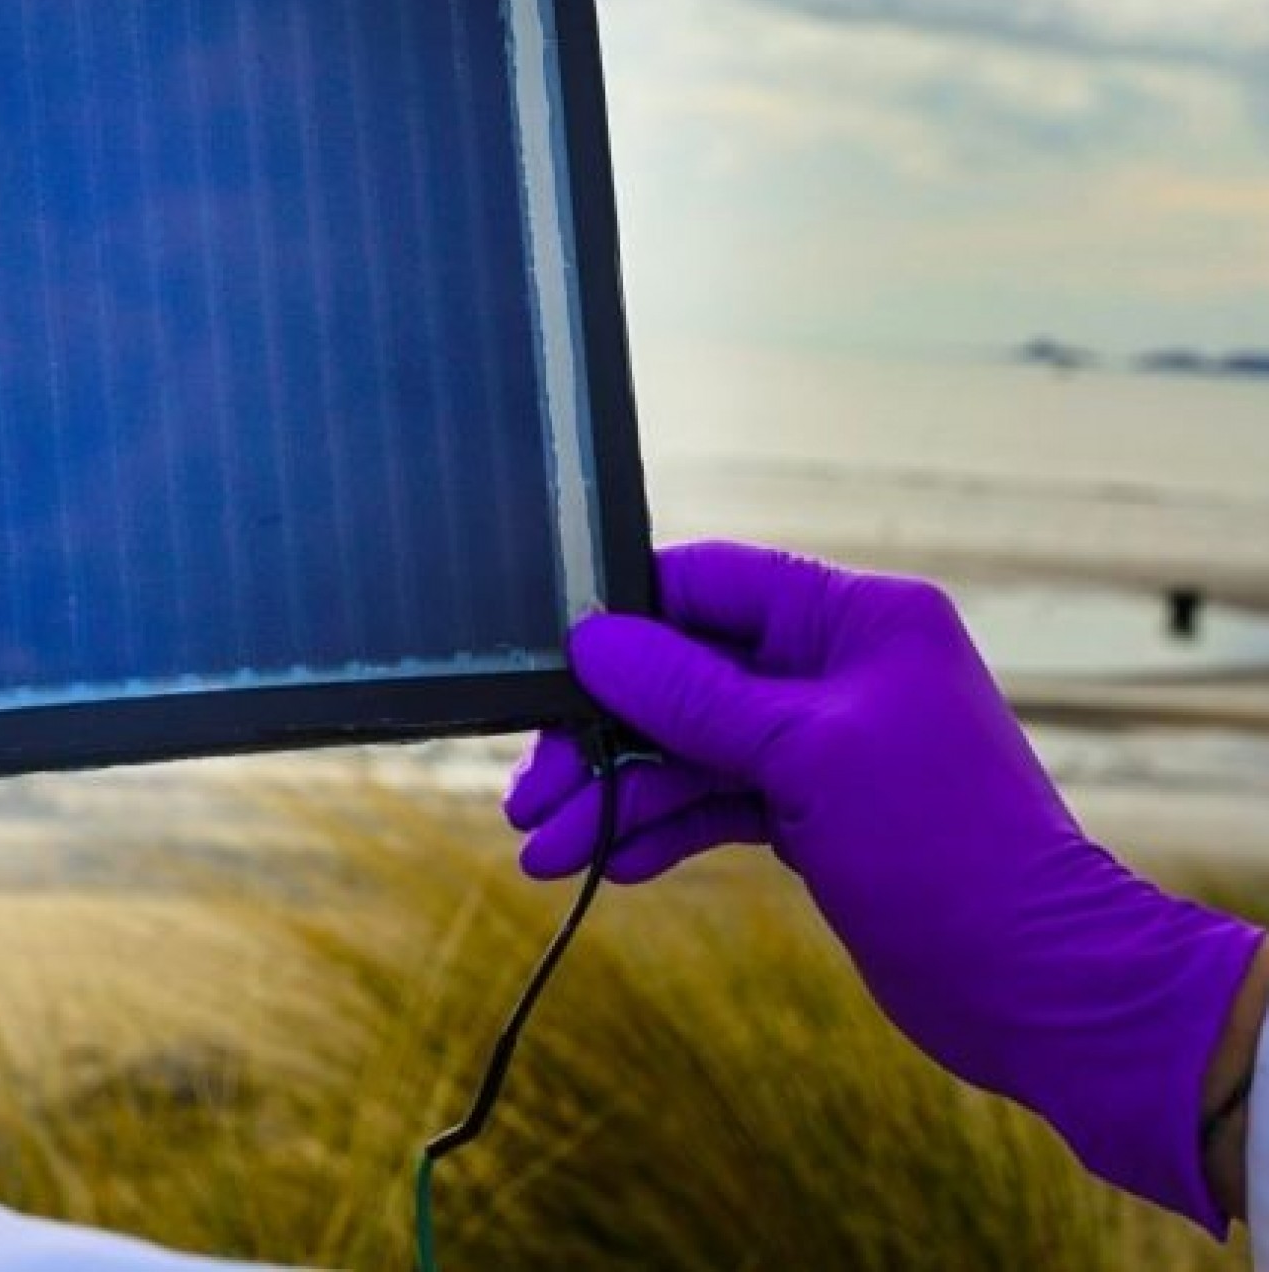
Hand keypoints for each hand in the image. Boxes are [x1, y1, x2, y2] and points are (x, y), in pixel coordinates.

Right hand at [504, 542, 1264, 1230]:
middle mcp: (835, 667)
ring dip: (618, 792)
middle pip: (685, 672)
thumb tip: (592, 640)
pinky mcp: (812, 810)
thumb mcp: (807, 754)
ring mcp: (823, 742)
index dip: (626, 619)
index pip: (710, 583)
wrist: (1042, 990)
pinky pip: (714, 798)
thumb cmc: (948, 848)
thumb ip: (691, 693)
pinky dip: (661, 826)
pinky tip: (607, 862)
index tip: (549, 666)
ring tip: (545, 847)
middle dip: (605, 731)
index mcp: (855, 617)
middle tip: (533, 789)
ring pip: (690, 745)